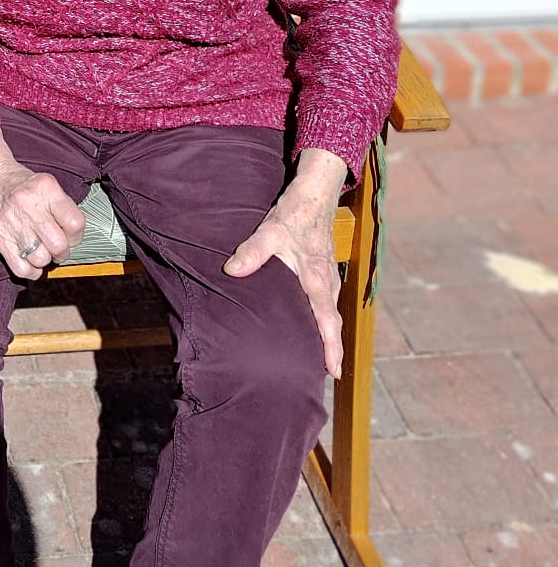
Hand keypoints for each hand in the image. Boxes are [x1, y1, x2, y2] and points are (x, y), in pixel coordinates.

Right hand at [0, 115, 85, 280]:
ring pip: (40, 259)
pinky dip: (31, 271)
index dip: (77, 236)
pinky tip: (31, 260)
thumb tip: (76, 242)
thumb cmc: (24, 186)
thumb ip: (64, 209)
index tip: (71, 236)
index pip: (75, 224)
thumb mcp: (47, 186)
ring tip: (41, 249)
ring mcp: (11, 222)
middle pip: (58, 245)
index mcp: (46, 188)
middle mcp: (28, 204)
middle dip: (62, 252)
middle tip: (58, 247)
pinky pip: (21, 269)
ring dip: (45, 260)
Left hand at [224, 149, 347, 378]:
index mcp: (317, 277)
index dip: (331, 346)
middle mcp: (328, 281)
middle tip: (328, 374)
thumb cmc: (295, 212)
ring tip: (320, 356)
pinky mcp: (323, 269)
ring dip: (328, 333)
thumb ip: (253, 251)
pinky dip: (323, 317)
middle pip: (332, 322)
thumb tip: (232, 271)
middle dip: (332, 348)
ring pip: (330, 311)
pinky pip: (326, 300)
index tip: (334, 371)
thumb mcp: (271, 229)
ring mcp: (328, 276)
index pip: (327, 319)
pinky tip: (311, 323)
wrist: (316, 192)